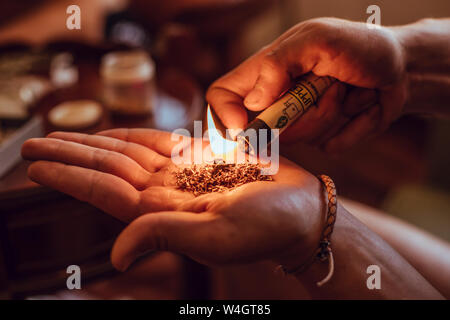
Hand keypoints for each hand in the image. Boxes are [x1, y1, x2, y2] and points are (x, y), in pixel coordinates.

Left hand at [22, 129, 324, 270]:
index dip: (69, 177)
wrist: (300, 209)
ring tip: (59, 136)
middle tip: (32, 147)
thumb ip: (164, 235)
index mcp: (165, 214)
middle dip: (69, 157)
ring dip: (91, 144)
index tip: (36, 166)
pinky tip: (110, 134)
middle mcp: (166, 194)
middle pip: (106, 170)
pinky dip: (130, 135)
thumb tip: (117, 255)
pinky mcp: (198, 158)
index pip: (104, 193)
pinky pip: (156, 142)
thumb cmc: (267, 227)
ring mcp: (180, 175)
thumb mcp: (216, 237)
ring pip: (125, 154)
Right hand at [207, 17, 408, 152]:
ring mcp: (299, 120)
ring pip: (297, 141)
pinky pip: (325, 148)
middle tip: (328, 88)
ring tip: (347, 90)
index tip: (244, 130)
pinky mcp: (322, 136)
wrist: (404, 67)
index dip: (223, 118)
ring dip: (328, 116)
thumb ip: (278, 65)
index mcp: (265, 71)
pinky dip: (349, 130)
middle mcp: (277, 98)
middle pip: (261, 129)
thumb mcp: (317, 41)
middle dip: (297, 117)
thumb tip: (252, 103)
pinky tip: (361, 107)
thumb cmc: (361, 46)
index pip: (222, 97)